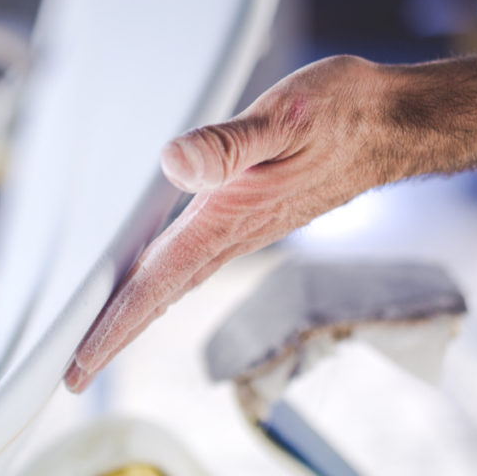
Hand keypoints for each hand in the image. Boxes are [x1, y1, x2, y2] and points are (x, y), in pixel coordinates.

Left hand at [64, 55, 392, 392]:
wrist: (392, 125)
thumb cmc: (345, 116)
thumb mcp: (286, 116)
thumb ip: (229, 144)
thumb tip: (175, 163)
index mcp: (237, 209)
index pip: (166, 277)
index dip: (122, 319)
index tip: (86, 360)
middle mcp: (244, 225)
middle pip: (171, 287)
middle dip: (125, 325)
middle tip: (84, 361)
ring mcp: (257, 223)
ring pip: (189, 274)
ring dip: (149, 302)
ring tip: (115, 323)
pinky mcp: (267, 211)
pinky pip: (208, 254)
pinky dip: (177, 272)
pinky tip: (169, 268)